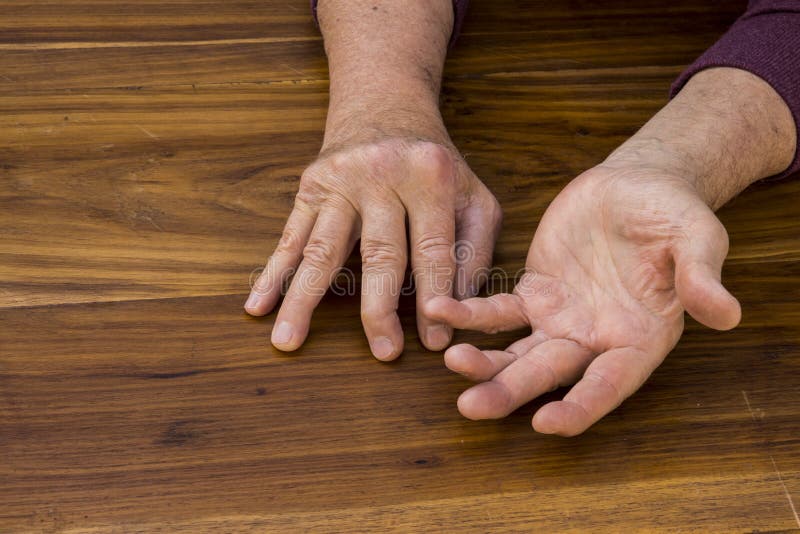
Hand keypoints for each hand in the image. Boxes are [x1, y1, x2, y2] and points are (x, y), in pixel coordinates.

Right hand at [245, 136, 501, 359]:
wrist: (384, 103)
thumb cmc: (435, 163)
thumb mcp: (473, 195)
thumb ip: (475, 249)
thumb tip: (459, 309)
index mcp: (430, 177)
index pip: (434, 250)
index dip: (434, 300)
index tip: (433, 342)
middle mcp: (382, 175)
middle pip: (380, 253)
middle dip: (379, 309)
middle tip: (383, 353)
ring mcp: (339, 180)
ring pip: (322, 249)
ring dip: (303, 300)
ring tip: (286, 342)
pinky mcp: (310, 185)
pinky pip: (289, 235)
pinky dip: (272, 273)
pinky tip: (258, 305)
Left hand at [427, 164, 740, 435]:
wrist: (635, 186)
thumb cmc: (672, 213)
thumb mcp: (697, 236)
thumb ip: (702, 274)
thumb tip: (727, 313)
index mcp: (639, 339)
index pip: (610, 383)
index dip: (582, 406)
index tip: (546, 424)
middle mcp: (595, 340)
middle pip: (550, 376)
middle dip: (510, 393)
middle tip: (471, 408)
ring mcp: (560, 320)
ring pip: (516, 352)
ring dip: (483, 362)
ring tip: (450, 360)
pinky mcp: (534, 293)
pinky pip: (498, 310)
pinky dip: (470, 314)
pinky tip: (440, 310)